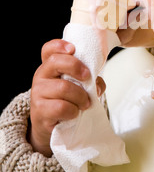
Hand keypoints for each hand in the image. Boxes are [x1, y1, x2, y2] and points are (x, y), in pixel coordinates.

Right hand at [29, 39, 91, 156]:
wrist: (52, 126)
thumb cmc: (67, 101)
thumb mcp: (78, 86)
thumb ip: (89, 80)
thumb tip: (98, 85)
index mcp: (50, 66)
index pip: (48, 49)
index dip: (59, 45)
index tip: (73, 49)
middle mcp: (41, 76)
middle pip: (55, 62)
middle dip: (75, 67)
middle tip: (87, 77)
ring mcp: (38, 93)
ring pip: (63, 87)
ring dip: (80, 96)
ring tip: (85, 103)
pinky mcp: (40, 110)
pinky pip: (62, 107)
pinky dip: (73, 111)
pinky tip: (74, 113)